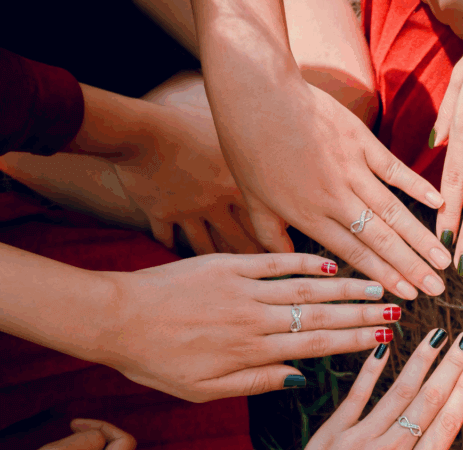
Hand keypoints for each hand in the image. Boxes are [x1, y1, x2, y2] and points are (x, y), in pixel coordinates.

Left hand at [99, 253, 396, 401]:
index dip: (355, 341)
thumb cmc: (157, 361)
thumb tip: (301, 380)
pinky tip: (331, 263)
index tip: (385, 339)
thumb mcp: (204, 390)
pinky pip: (275, 262)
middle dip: (364, 313)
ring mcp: (244, 287)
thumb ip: (256, 383)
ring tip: (379, 285)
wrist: (116, 319)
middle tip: (398, 310)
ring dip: (346, 286)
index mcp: (252, 351)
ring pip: (306, 287)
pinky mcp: (229, 264)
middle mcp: (256, 317)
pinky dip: (305, 262)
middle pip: (321, 314)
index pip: (316, 345)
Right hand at [114, 86, 276, 255]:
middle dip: (252, 256)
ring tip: (226, 272)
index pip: (262, 218)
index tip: (283, 248)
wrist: (140, 132)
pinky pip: (167, 238)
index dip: (274, 236)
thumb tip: (267, 141)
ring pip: (205, 245)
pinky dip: (172, 247)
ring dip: (216, 257)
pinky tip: (177, 254)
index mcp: (234, 185)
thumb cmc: (184, 125)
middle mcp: (214, 204)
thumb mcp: (223, 134)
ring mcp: (187, 212)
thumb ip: (243, 149)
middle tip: (263, 272)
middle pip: (238, 238)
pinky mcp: (160, 214)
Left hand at [196, 330, 462, 449]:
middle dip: (452, 366)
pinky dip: (372, 370)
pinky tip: (387, 348)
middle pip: (428, 401)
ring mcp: (358, 440)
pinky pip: (356, 395)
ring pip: (398, 391)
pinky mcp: (331, 434)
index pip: (447, 426)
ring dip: (421, 360)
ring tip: (439, 335)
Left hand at [210, 77, 450, 299]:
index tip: (407, 297)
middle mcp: (335, 197)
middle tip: (438, 289)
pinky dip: (418, 187)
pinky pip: (395, 170)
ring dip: (422, 238)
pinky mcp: (361, 142)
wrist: (257, 94)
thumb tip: (287, 264)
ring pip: (394, 211)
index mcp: (309, 215)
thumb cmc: (249, 147)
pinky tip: (440, 204)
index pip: (354, 254)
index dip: (384, 277)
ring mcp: (352, 168)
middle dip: (412, 268)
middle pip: (381, 240)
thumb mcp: (253, 200)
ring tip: (445, 260)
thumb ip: (271, 236)